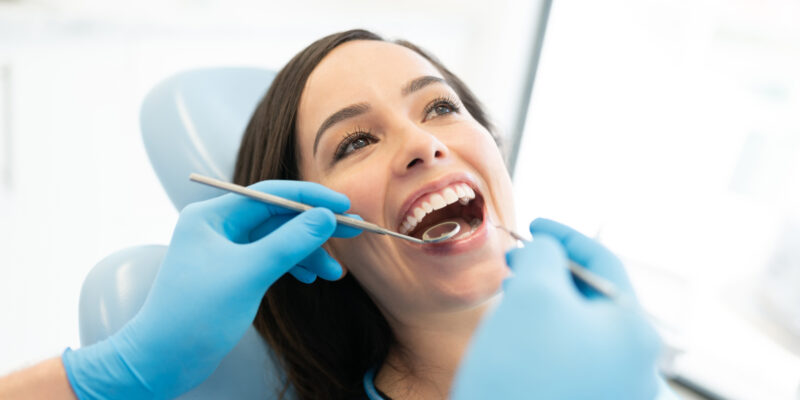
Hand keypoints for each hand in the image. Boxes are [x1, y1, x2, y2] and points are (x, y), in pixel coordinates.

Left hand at [62, 180, 359, 398]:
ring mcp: (224, 250)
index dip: (310, 197)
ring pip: (277, 240)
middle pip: (277, 216)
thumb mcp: (249, 274)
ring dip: (307, 252)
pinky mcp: (231, 273)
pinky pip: (270, 259)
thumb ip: (290, 242)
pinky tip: (310, 278)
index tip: (344, 206)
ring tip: (335, 273)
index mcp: (211, 216)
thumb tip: (326, 217)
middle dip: (314, 227)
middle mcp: (217, 227)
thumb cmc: (194, 315)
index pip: (269, 193)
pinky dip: (293, 266)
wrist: (162, 361)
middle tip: (353, 232)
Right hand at [452, 218, 661, 399]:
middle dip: (553, 271)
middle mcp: (636, 363)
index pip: (604, 263)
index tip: (535, 225)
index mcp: (634, 330)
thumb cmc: (522, 374)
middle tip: (517, 260)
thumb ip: (544, 256)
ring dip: (549, 302)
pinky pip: (574, 357)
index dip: (565, 236)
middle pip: (596, 296)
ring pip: (583, 328)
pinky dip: (549, 334)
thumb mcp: (532, 295)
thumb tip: (547, 249)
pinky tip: (520, 332)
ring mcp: (615, 390)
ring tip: (514, 293)